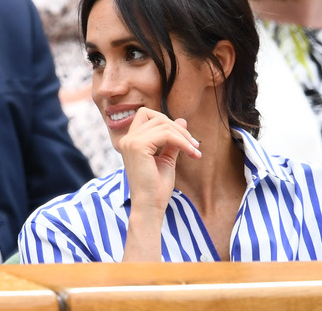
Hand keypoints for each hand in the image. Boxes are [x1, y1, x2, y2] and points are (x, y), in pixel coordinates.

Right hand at [119, 107, 200, 261]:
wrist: (150, 206)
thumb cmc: (156, 188)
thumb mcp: (166, 159)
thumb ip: (172, 140)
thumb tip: (182, 120)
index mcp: (130, 141)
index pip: (146, 115)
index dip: (167, 121)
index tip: (185, 139)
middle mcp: (127, 139)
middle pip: (155, 117)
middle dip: (178, 128)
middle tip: (194, 145)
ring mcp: (130, 142)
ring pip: (162, 124)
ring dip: (183, 136)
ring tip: (195, 151)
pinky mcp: (137, 146)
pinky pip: (166, 134)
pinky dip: (182, 141)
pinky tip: (192, 153)